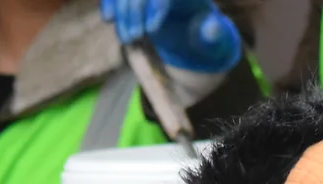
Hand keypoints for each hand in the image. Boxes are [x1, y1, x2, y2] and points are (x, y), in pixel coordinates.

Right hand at [100, 0, 241, 73]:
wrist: (190, 35)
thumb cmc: (203, 37)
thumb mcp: (213, 40)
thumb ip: (213, 35)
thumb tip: (213, 28)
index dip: (157, 6)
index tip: (151, 30)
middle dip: (135, 10)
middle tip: (135, 37)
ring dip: (122, 12)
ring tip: (127, 39)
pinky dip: (110, 4)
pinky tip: (109, 19)